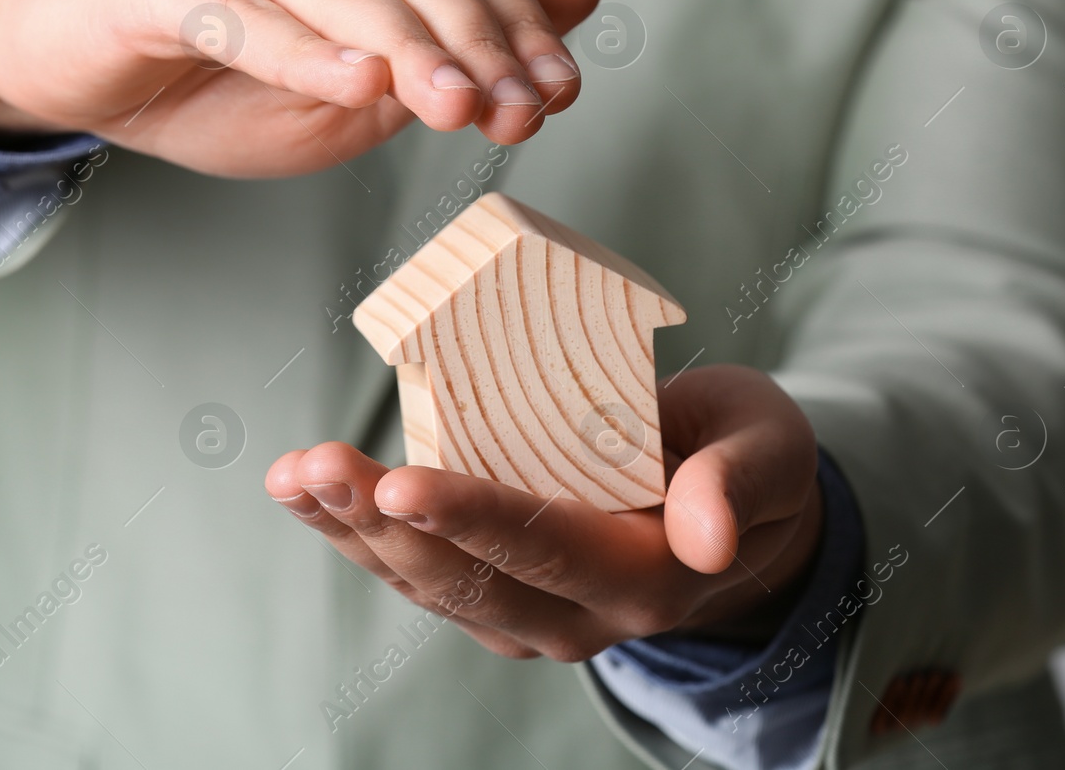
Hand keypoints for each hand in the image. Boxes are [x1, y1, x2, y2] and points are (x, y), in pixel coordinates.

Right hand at [0, 0, 600, 176]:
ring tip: (451, 105)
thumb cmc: (231, 81)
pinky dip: (301, 49)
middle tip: (515, 111)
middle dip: (475, 46)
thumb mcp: (367, 80)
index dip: (518, 35)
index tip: (557, 97)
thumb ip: (464, 34)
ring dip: (404, 49)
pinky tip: (353, 84)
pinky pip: (243, 13)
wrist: (90, 72)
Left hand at [264, 366, 823, 659]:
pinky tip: (307, 492)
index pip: (550, 548)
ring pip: (428, 584)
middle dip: (383, 523)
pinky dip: (356, 534)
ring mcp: (534, 616)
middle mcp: (583, 614)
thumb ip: (739, 482)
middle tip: (319, 466)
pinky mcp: (497, 600)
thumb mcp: (769, 448)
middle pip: (467, 578)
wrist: (731, 516)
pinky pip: (418, 575)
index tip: (400, 483)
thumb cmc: (745, 457)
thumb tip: (705, 534)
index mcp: (649, 575)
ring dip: (350, 531)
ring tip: (295, 475)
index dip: (473, 516)